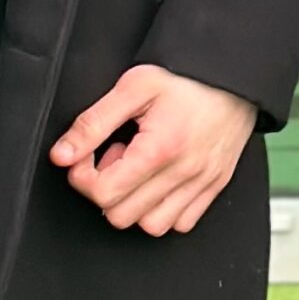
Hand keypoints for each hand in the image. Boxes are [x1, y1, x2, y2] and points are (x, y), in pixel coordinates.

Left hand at [50, 67, 257, 236]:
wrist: (236, 73)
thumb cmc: (188, 77)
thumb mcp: (135, 86)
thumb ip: (93, 122)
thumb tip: (62, 155)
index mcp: (160, 149)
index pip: (102, 193)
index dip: (84, 175)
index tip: (90, 154)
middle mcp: (184, 172)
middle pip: (121, 215)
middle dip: (108, 189)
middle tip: (117, 157)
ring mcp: (203, 182)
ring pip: (151, 226)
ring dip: (136, 204)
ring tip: (140, 170)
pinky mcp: (217, 184)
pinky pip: (182, 223)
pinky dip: (165, 210)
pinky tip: (161, 182)